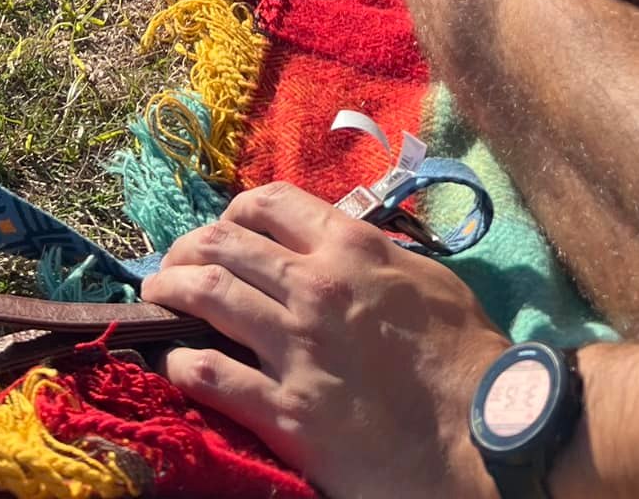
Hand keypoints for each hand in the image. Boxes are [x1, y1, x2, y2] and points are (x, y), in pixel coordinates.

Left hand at [142, 181, 508, 498]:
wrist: (483, 436)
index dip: (235, 212)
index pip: (268, 203)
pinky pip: (213, 376)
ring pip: (207, 298)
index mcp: (350, 247)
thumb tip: (340, 243)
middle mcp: (314, 287)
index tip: (224, 229)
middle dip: (186, 249)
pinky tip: (174, 361)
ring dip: (170, 293)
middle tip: (172, 265)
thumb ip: (374, 254)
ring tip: (156, 298)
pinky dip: (182, 362)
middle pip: (223, 245)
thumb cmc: (466, 356)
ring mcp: (296, 349)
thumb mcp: (424, 278)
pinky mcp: (288, 412)